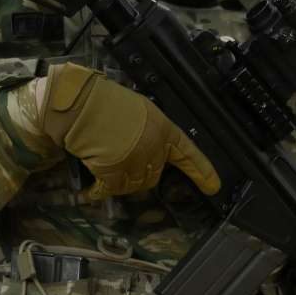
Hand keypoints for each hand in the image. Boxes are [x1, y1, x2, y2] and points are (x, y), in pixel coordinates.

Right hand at [37, 62, 220, 197]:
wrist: (82, 104)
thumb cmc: (106, 102)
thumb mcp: (139, 111)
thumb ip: (149, 132)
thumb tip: (144, 154)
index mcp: (165, 129)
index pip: (188, 154)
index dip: (202, 172)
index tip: (213, 187)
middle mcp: (155, 148)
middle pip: (154, 176)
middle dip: (138, 174)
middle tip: (119, 161)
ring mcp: (136, 162)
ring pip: (133, 185)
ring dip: (119, 182)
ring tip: (103, 165)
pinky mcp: (116, 172)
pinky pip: (110, 190)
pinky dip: (98, 192)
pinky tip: (90, 190)